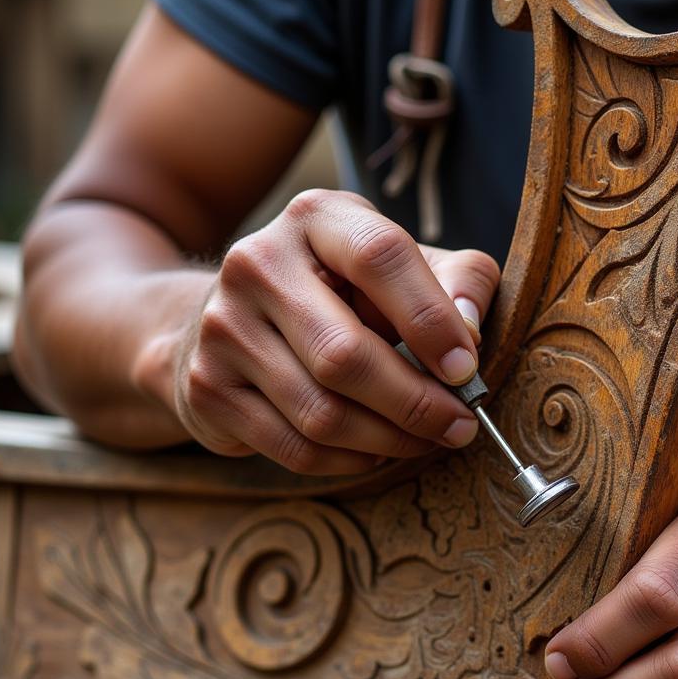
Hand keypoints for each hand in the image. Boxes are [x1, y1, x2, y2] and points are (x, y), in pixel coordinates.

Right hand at [134, 190, 499, 473]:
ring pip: (322, 412)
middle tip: (460, 427)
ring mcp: (224, 327)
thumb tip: (470, 331)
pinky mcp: (208, 388)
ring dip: (389, 440)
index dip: (430, 318)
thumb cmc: (345, 294)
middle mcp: (258, 262)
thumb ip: (457, 281)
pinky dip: (350, 461)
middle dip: (417, 402)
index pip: (379, 256)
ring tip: (427, 441)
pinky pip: (295, 447)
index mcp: (316, 217)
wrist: (234, 320)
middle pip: (345, 353)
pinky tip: (377, 451)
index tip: (467, 370)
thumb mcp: (405, 268)